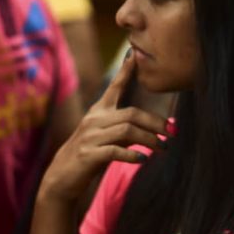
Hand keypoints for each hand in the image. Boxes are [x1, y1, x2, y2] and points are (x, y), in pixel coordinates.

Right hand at [39, 56, 167, 202]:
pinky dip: (132, 155)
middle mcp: (94, 120)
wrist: (62, 178)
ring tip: (162, 148)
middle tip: (172, 132)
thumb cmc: (91, 155)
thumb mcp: (110, 137)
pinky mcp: (88, 154)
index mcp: (98, 112)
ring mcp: (89, 137)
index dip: (125, 71)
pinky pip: (115, 151)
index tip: (134, 54)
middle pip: (132, 113)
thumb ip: (128, 128)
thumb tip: (157, 127)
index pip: (114, 87)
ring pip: (127, 130)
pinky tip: (142, 159)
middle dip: (155, 123)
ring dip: (149, 140)